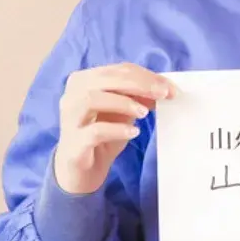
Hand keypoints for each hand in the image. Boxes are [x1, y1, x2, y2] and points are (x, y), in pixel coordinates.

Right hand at [55, 63, 176, 193]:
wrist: (82, 171)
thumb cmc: (103, 135)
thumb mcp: (123, 112)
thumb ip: (137, 97)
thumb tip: (163, 88)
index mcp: (84, 81)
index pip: (118, 70)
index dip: (146, 76)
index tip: (170, 88)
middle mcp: (72, 95)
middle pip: (106, 79)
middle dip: (139, 84)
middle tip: (163, 94)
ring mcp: (69, 119)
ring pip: (92, 99)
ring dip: (123, 103)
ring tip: (144, 113)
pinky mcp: (73, 143)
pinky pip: (94, 131)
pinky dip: (117, 129)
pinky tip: (133, 132)